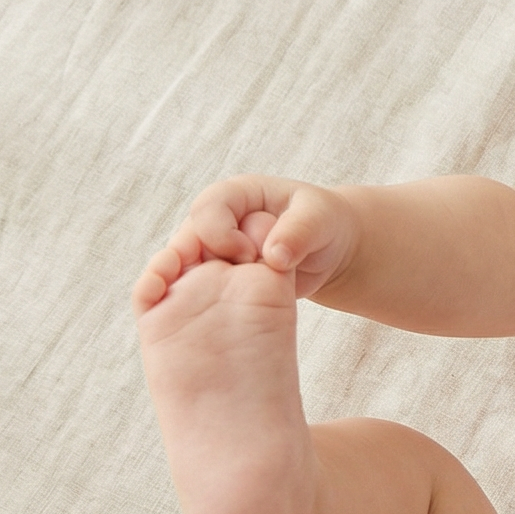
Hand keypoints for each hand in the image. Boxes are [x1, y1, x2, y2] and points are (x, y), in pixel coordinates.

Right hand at [132, 174, 359, 312]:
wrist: (330, 249)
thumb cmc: (323, 224)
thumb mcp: (319, 219)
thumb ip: (299, 231)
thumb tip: (274, 256)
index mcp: (236, 196)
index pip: (208, 209)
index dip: (219, 233)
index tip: (248, 256)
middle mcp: (218, 223)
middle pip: (186, 239)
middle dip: (191, 260)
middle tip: (214, 284)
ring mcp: (214, 253)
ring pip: (184, 267)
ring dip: (186, 285)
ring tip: (198, 306)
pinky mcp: (217, 279)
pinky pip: (193, 288)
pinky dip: (189, 300)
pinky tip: (192, 317)